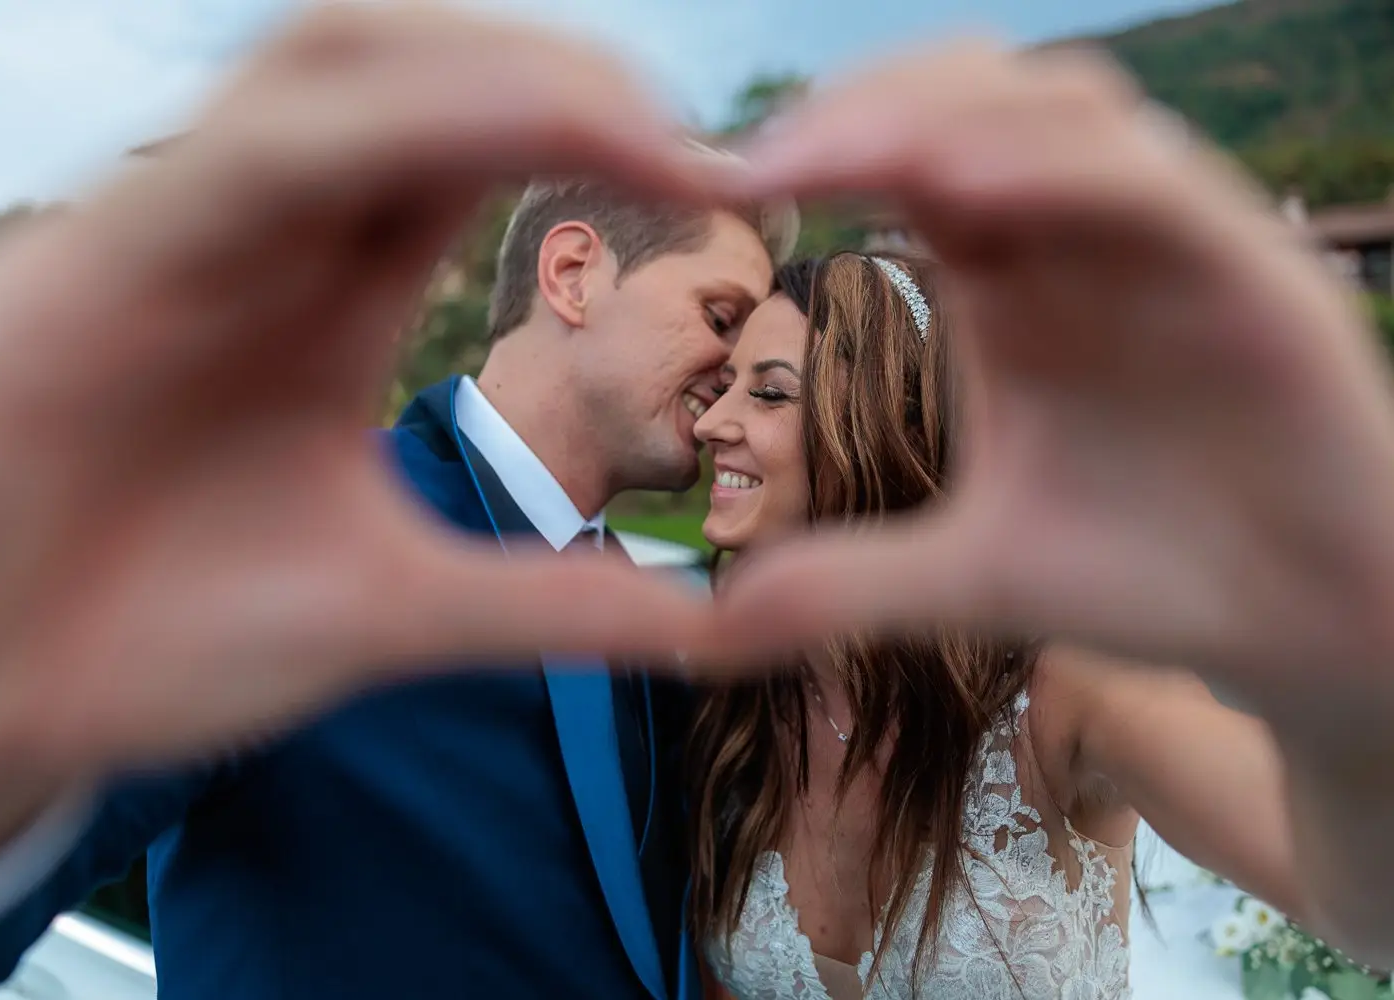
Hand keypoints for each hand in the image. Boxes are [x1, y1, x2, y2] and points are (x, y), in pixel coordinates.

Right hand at [0, 5, 722, 782]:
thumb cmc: (143, 636)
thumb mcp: (382, 613)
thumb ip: (537, 603)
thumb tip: (698, 627)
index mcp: (327, 291)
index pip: (473, 150)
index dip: (604, 140)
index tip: (728, 195)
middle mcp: (259, 233)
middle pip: (421, 65)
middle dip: (568, 77)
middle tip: (693, 152)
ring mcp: (176, 228)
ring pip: (341, 59)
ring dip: (502, 67)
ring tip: (636, 130)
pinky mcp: (94, 254)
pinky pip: (260, 146)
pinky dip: (394, 121)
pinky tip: (517, 130)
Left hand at [711, 43, 1393, 717]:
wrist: (1301, 629)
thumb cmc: (1147, 575)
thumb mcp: (972, 576)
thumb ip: (848, 582)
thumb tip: (714, 627)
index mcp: (1007, 277)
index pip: (905, 155)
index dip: (817, 149)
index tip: (723, 186)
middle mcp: (1079, 238)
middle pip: (965, 96)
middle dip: (858, 108)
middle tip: (759, 162)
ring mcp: (1163, 242)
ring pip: (1055, 105)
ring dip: (938, 114)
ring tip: (834, 155)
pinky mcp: (1246, 267)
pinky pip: (1145, 181)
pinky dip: (1056, 167)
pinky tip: (964, 186)